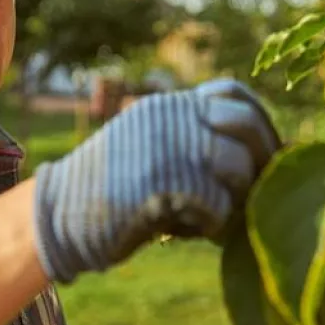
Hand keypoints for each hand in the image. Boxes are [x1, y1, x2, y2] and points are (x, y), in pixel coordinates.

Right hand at [31, 78, 280, 283]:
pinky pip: (217, 204)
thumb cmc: (111, 191)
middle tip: (253, 193)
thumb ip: (193, 139)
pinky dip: (211, 225)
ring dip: (233, 198)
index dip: (259, 122)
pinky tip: (187, 230)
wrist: (58, 213)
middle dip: (261, 161)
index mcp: (168, 105)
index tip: (266, 153)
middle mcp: (170, 116)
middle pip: (245, 124)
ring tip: (210, 216)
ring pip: (236, 166)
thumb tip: (265, 153)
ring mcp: (167, 145)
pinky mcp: (163, 181)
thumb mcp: (150, 146)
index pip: (233, 94)